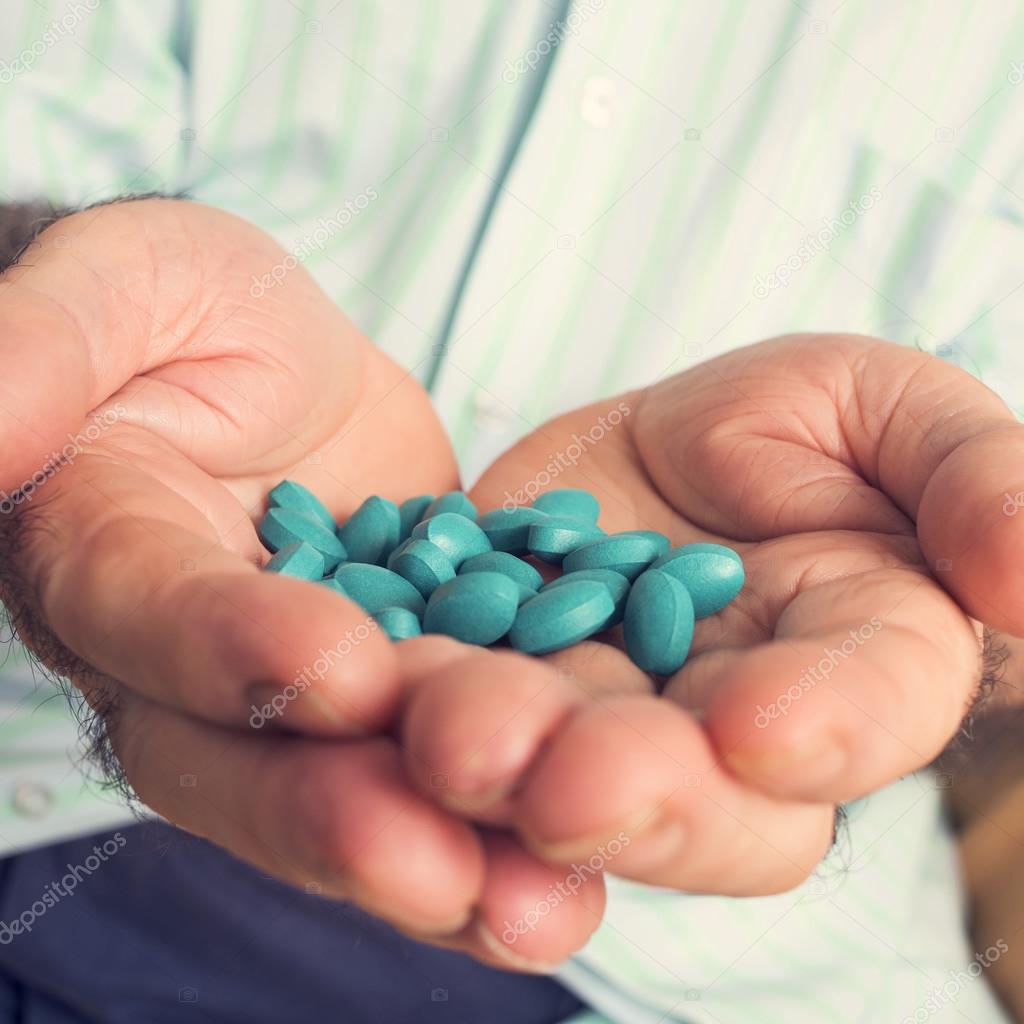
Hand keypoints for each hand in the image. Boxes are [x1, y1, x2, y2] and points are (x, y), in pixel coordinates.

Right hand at [0, 198, 602, 966]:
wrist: (279, 364)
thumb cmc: (188, 310)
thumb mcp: (128, 287)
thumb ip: (47, 345)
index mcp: (112, 559)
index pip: (156, 621)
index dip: (234, 652)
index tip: (336, 670)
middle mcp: (194, 661)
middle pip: (248, 761)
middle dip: (339, 815)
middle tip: (444, 866)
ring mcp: (307, 687)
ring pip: (354, 789)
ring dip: (440, 854)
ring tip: (538, 906)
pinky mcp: (403, 685)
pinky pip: (442, 761)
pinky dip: (506, 818)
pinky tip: (578, 876)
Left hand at [401, 334, 1023, 915]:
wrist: (663, 448)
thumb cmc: (799, 426)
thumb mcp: (894, 415)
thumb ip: (978, 484)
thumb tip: (1022, 580)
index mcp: (851, 662)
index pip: (860, 715)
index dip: (823, 730)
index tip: (762, 726)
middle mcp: (725, 728)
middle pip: (703, 800)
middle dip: (640, 791)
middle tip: (566, 778)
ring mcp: (606, 722)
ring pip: (564, 779)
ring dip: (509, 771)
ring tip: (451, 734)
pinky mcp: (502, 689)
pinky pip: (455, 715)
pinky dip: (410, 721)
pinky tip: (372, 701)